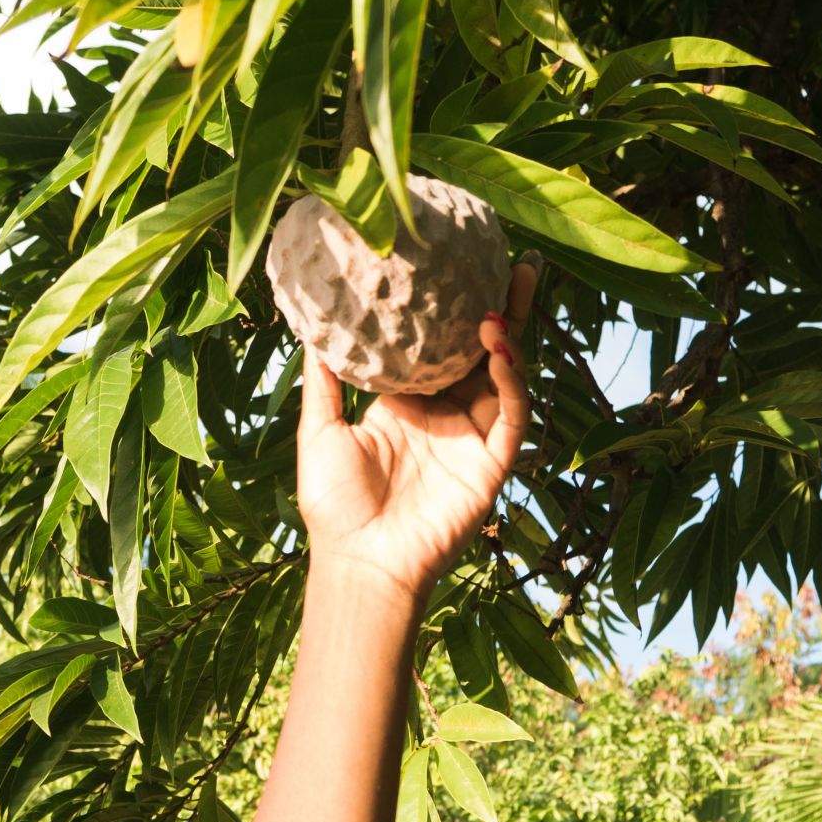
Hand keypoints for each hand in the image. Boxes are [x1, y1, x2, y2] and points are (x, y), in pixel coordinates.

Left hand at [296, 257, 536, 608]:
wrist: (359, 562)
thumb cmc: (334, 506)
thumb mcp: (320, 431)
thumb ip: (323, 381)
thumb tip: (308, 327)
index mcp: (408, 405)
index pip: (440, 346)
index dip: (454, 308)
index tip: (460, 264)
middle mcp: (446, 416)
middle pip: (483, 351)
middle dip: (502, 306)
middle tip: (513, 259)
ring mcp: (472, 438)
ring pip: (506, 375)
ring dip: (510, 333)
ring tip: (506, 291)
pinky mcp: (491, 463)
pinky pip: (510, 413)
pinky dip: (511, 378)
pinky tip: (500, 347)